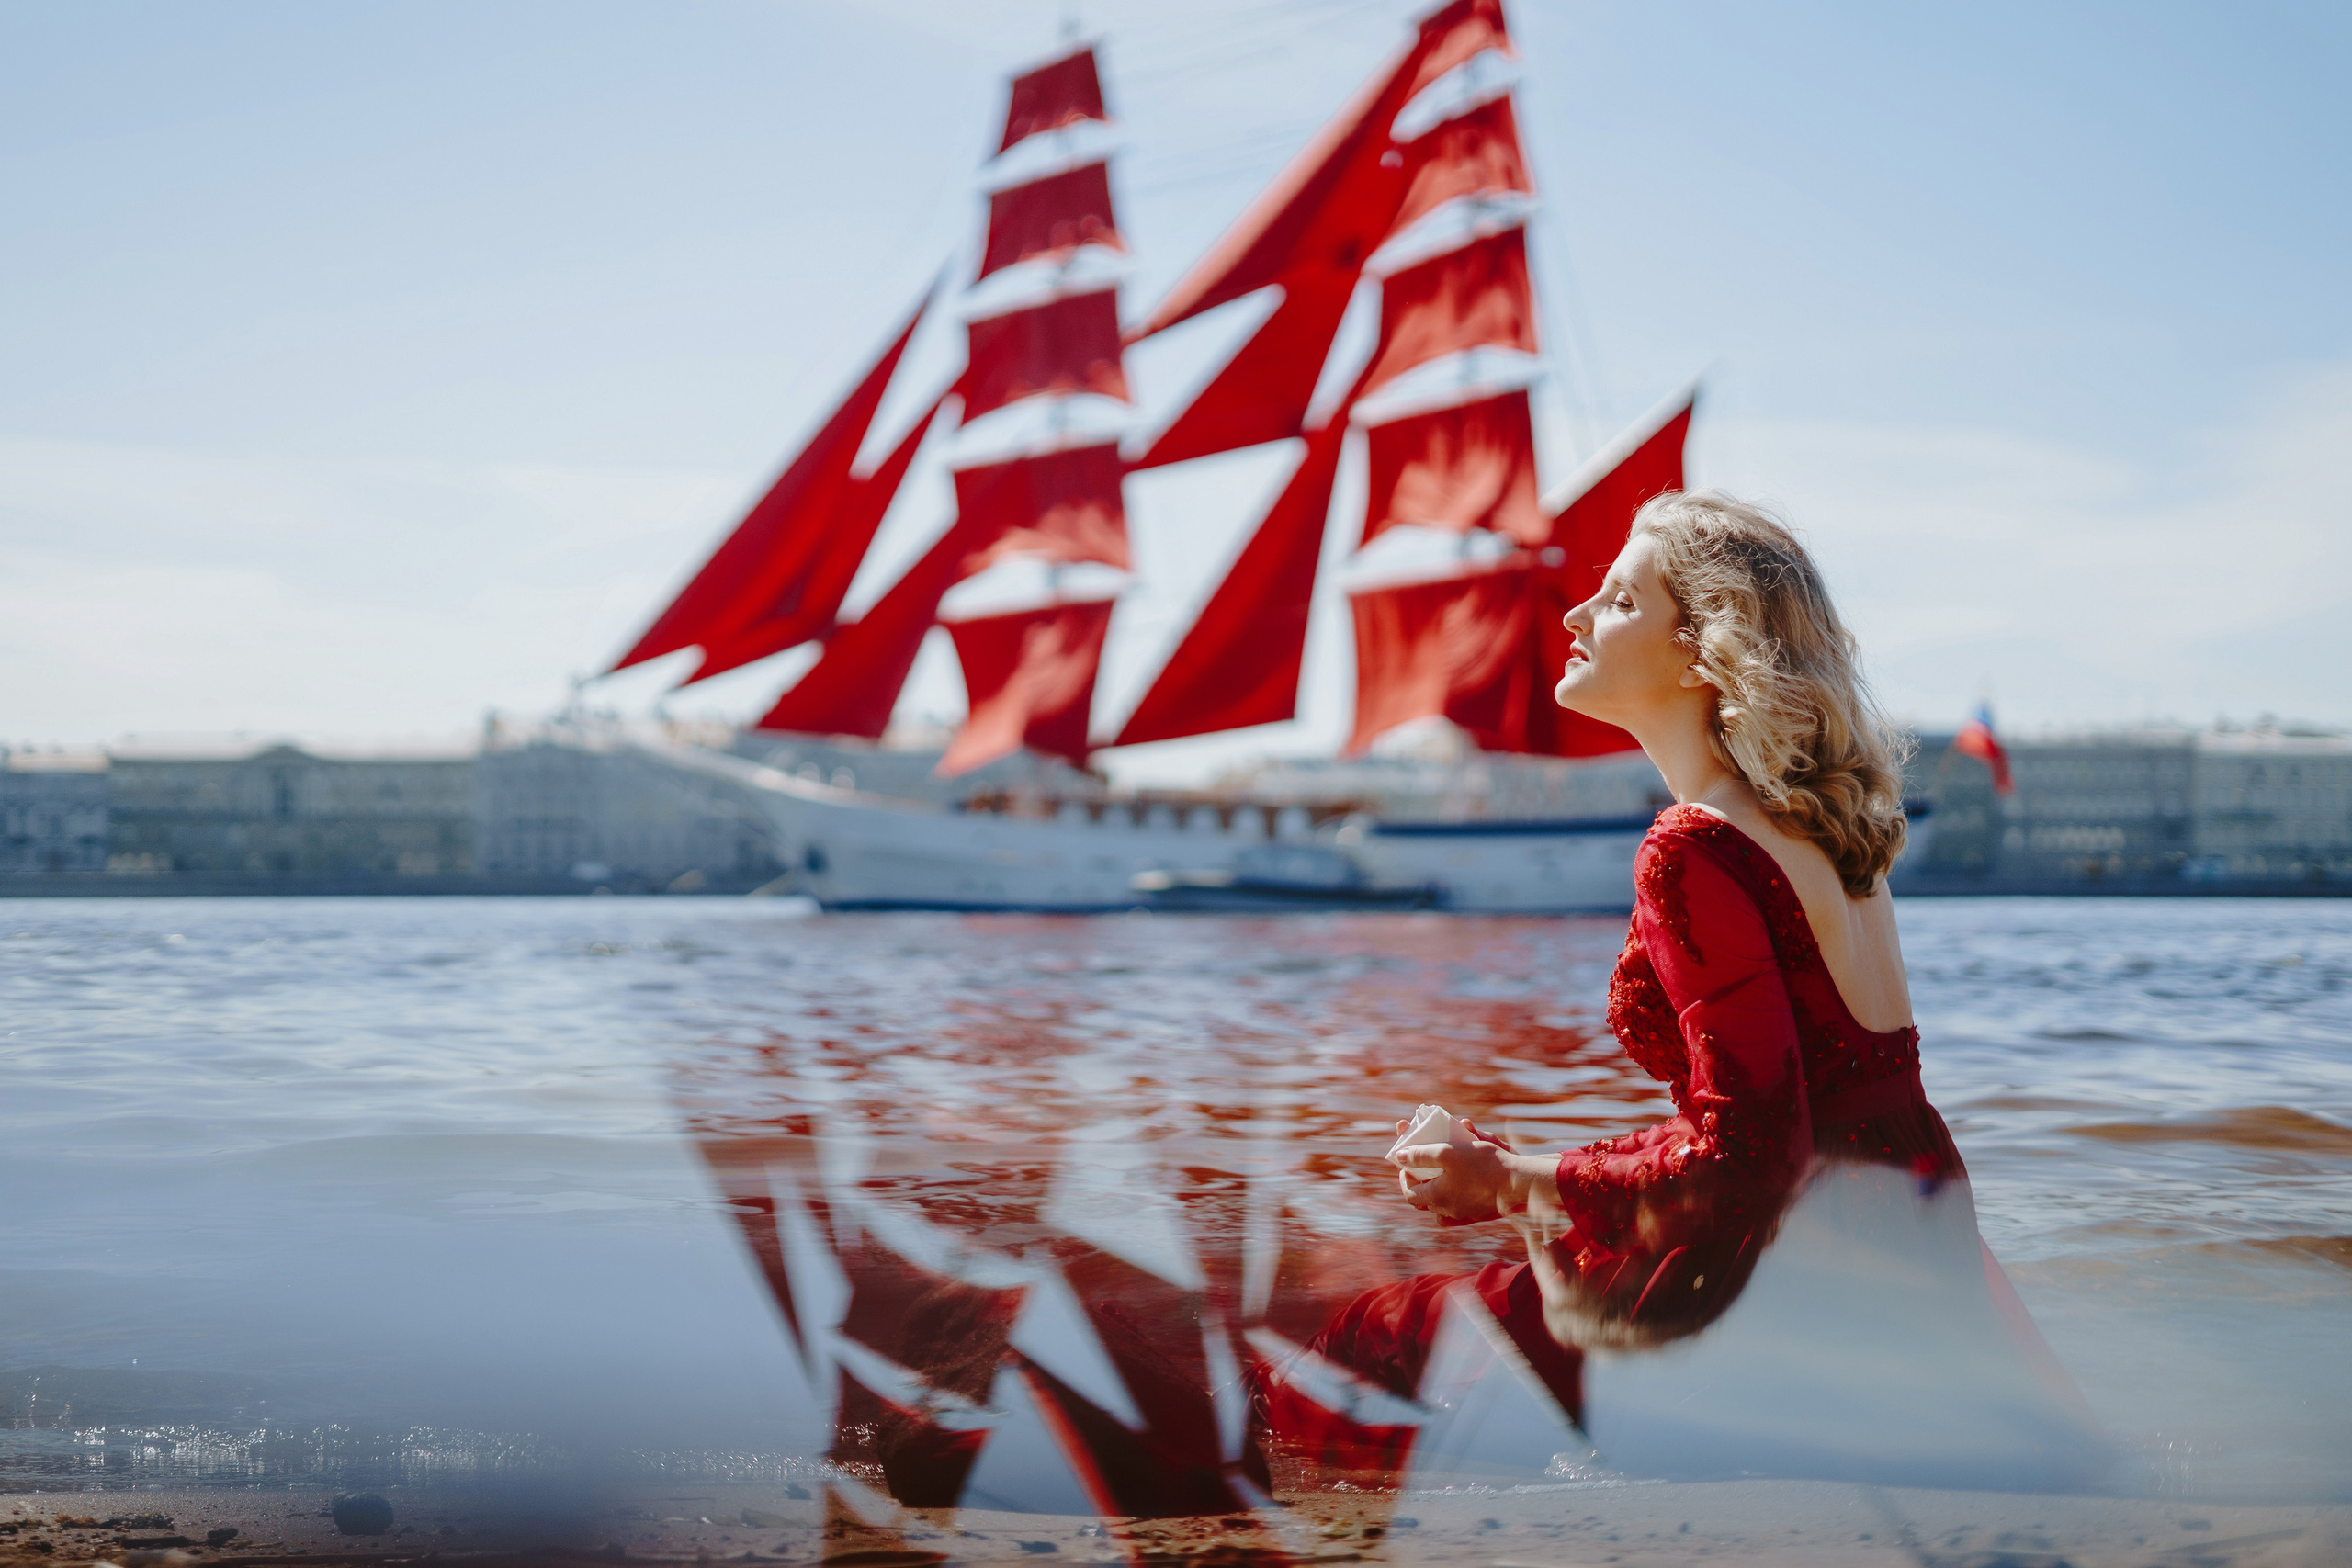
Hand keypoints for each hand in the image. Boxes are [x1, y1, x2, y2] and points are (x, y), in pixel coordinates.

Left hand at [1391, 1118, 1533, 1222]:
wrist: (1519, 1183)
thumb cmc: (1483, 1165)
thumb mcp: (1447, 1152)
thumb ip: (1421, 1155)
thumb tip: (1400, 1158)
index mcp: (1437, 1197)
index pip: (1409, 1193)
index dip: (1403, 1178)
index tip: (1406, 1163)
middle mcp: (1449, 1211)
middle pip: (1424, 1202)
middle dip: (1419, 1184)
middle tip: (1421, 1168)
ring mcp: (1466, 1215)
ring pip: (1442, 1208)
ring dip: (1436, 1192)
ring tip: (1438, 1177)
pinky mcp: (1481, 1214)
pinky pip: (1459, 1214)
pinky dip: (1452, 1204)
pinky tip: (1455, 1192)